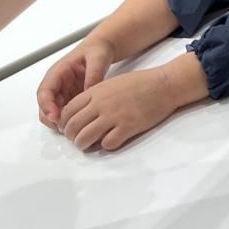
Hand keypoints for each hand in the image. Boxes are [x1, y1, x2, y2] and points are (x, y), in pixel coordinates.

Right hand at [36, 36, 114, 128]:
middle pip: (45, 106)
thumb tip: (89, 91)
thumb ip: (93, 74)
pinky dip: (70, 119)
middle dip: (52, 118)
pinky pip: (65, 112)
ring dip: (60, 120)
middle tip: (66, 127)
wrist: (102, 48)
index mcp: (58, 72)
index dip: (47, 106)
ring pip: (53, 112)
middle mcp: (57, 84)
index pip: (44, 92)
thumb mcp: (97, 59)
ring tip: (74, 126)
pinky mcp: (71, 98)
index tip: (55, 116)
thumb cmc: (97, 50)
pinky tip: (81, 122)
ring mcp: (63, 92)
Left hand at [56, 67, 180, 150]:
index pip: (67, 111)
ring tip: (88, 145)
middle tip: (76, 139)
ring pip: (85, 138)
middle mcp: (101, 104)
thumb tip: (82, 113)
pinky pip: (108, 143)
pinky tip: (111, 140)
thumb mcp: (112, 83)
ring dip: (83, 144)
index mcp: (96, 92)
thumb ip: (95, 96)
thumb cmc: (141, 82)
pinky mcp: (128, 127)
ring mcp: (114, 116)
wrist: (164, 84)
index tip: (68, 128)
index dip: (64, 123)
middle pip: (72, 126)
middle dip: (71, 136)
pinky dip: (106, 145)